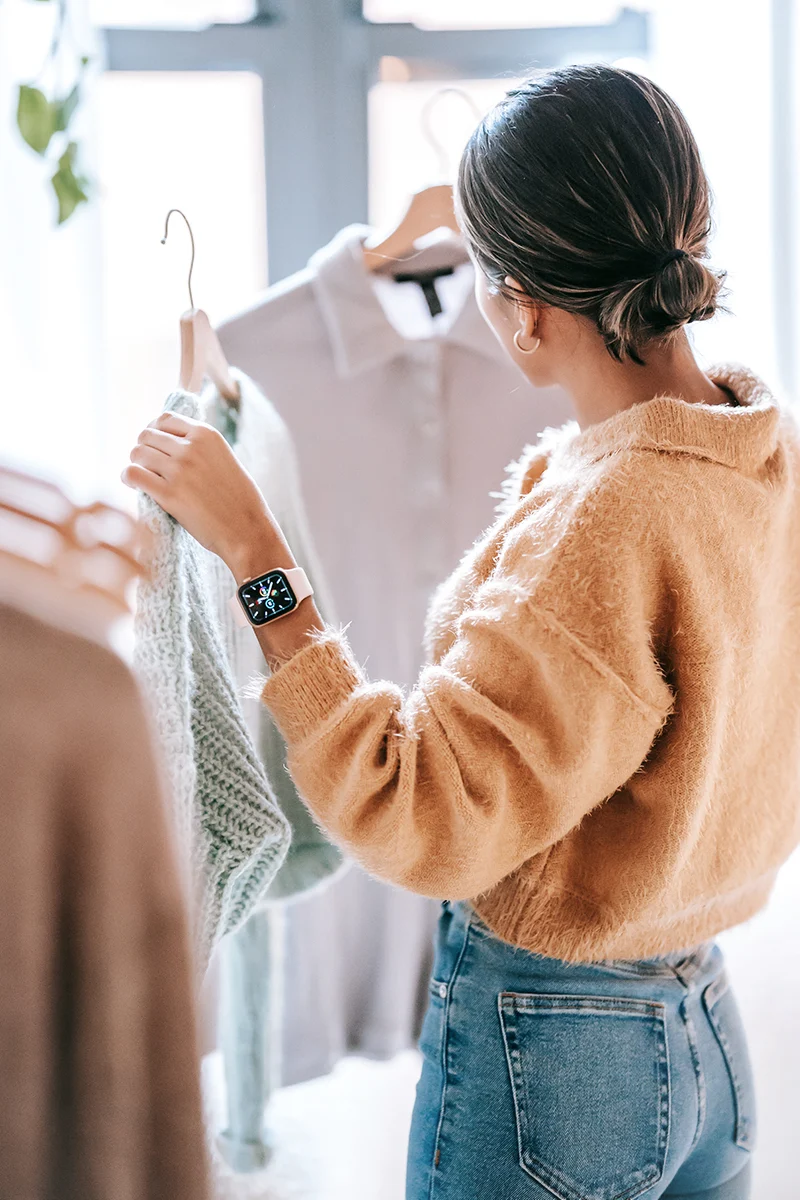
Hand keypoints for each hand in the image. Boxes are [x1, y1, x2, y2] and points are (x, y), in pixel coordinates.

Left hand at [122, 411, 277, 572]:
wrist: (247, 530)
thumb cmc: (239, 500)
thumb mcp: (224, 459)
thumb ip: (200, 447)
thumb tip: (170, 443)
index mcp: (207, 435)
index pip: (165, 419)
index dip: (154, 431)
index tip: (154, 445)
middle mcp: (191, 447)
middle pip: (146, 435)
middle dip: (143, 449)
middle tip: (147, 465)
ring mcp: (179, 470)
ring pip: (137, 453)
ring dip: (136, 464)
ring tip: (142, 477)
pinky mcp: (169, 494)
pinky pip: (134, 475)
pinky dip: (129, 478)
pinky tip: (134, 485)